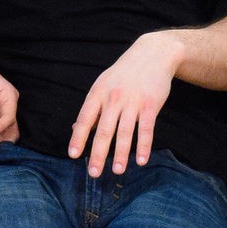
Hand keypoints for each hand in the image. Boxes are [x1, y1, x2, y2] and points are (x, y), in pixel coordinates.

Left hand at [68, 31, 182, 176]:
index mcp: (98, 93)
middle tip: (93, 173)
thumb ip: (92, 108)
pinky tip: (141, 161)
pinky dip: (144, 146)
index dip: (78, 138)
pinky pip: (146, 129)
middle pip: (104, 130)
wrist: (153, 54)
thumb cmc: (124, 74)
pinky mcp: (151, 105)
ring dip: (120, 154)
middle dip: (98, 153)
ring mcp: (133, 101)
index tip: (73, 155)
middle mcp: (114, 98)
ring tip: (117, 171)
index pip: (85, 119)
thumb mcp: (103, 85)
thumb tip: (76, 129)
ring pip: (125, 132)